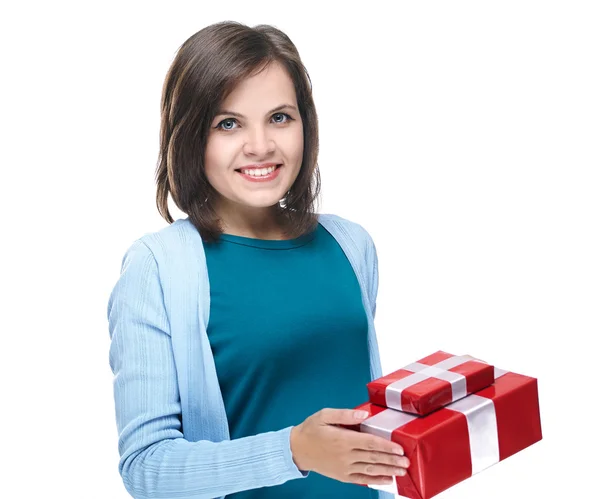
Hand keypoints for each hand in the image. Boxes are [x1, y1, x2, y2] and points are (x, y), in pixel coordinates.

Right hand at [290, 408, 409, 485]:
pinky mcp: (342, 475)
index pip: (369, 442)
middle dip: (392, 460)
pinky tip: (387, 480)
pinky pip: (362, 479)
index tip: (399, 448)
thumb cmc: (311, 429)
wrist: (297, 449)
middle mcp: (345, 455)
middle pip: (373, 457)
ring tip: (402, 471)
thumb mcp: (324, 415)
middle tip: (407, 461)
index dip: (386, 446)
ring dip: (387, 470)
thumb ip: (345, 414)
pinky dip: (375, 480)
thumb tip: (364, 414)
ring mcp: (344, 467)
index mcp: (342, 438)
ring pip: (370, 469)